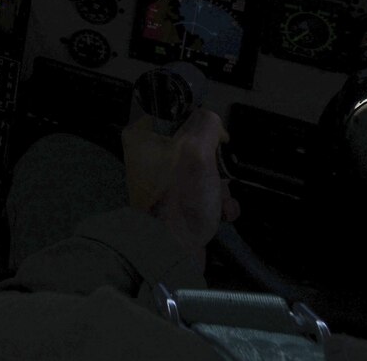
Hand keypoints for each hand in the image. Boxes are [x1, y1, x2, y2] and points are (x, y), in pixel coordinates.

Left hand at [122, 109, 239, 258]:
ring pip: (206, 173)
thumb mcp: (196, 149)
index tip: (215, 142)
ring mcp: (165, 184)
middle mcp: (150, 159)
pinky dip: (220, 206)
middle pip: (198, 148)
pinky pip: (206, 197)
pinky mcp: (177, 206)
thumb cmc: (180, 199)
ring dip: (221, 189)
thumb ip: (206, 124)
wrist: (172, 250)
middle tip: (215, 179)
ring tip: (220, 203)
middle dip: (216, 166)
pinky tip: (222, 216)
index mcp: (144, 138)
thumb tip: (214, 123)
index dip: (203, 128)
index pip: (180, 116)